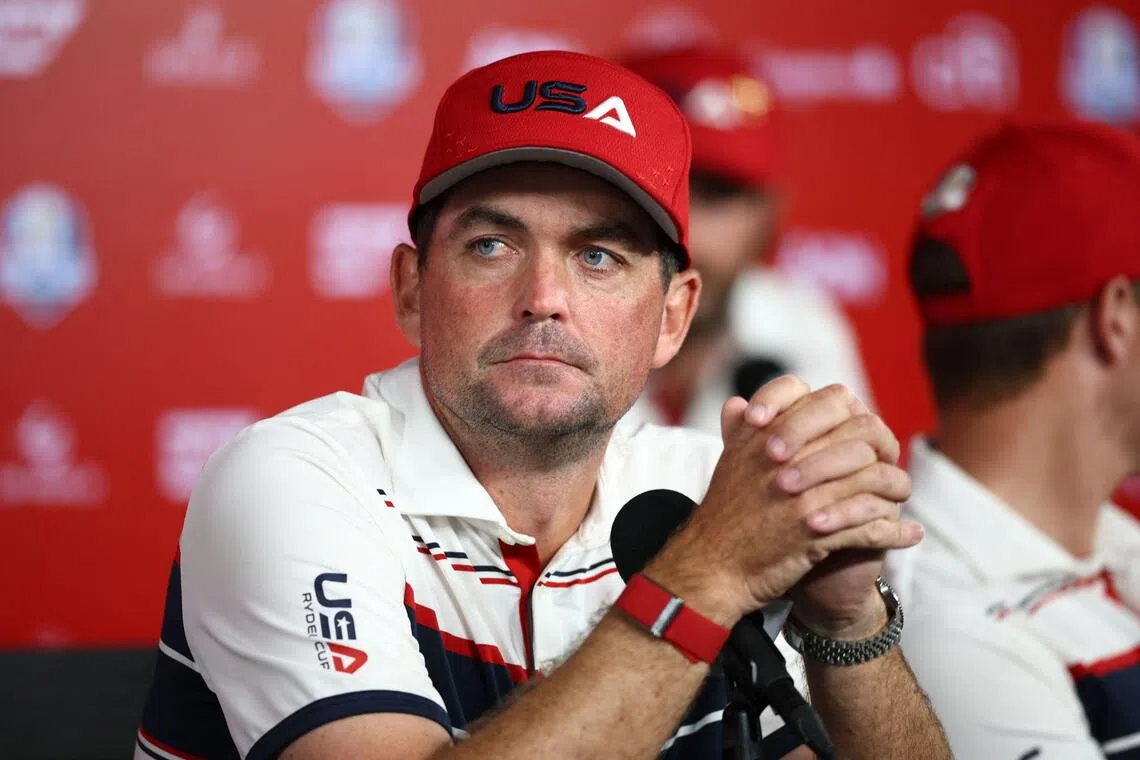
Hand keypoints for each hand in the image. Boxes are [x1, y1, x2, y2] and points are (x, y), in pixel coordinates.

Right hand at [647, 377, 919, 627]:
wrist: (713, 567)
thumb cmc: (723, 515)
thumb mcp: (727, 463)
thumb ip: (739, 430)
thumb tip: (740, 403)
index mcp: (767, 434)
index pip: (827, 400)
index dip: (848, 413)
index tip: (853, 431)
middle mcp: (788, 458)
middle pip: (861, 434)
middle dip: (883, 448)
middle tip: (889, 463)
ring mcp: (804, 494)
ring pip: (875, 477)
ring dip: (897, 488)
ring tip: (902, 497)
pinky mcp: (817, 533)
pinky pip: (873, 525)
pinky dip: (896, 531)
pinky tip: (910, 534)